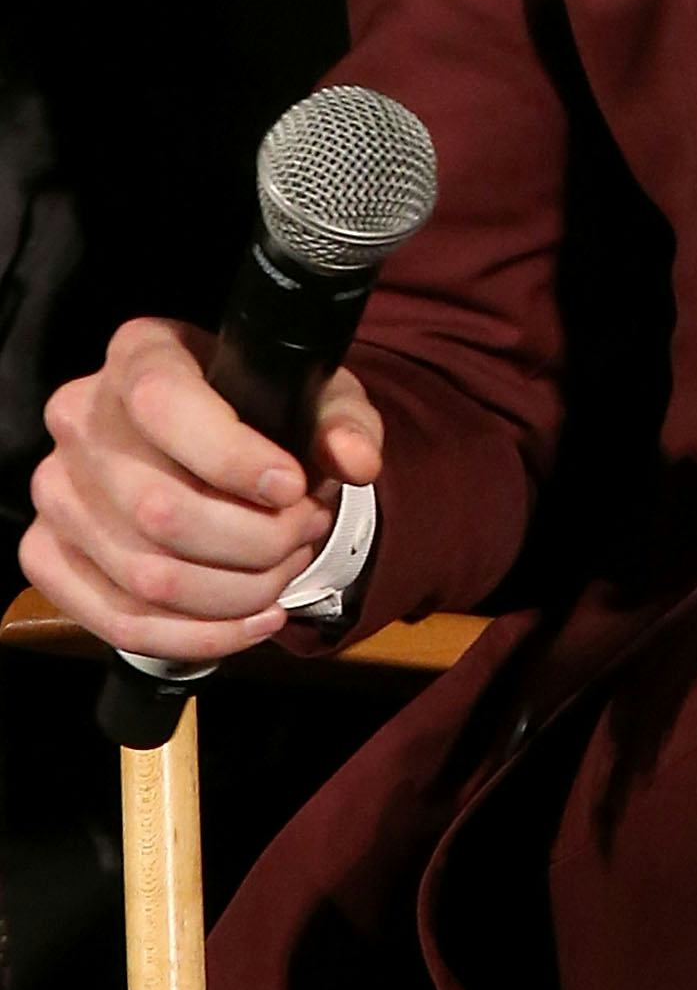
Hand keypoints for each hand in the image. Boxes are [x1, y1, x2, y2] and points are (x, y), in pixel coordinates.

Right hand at [21, 317, 382, 665]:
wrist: (212, 442)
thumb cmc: (263, 408)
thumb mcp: (315, 395)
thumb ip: (342, 421)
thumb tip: (356, 460)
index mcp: (139, 354)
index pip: (162, 405)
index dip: (233, 458)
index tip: (294, 487)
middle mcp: (80, 417)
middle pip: (159, 509)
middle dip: (255, 540)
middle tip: (306, 532)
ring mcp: (56, 492)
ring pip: (145, 576)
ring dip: (236, 592)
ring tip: (286, 570)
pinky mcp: (47, 555)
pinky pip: (120, 621)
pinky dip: (200, 636)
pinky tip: (256, 619)